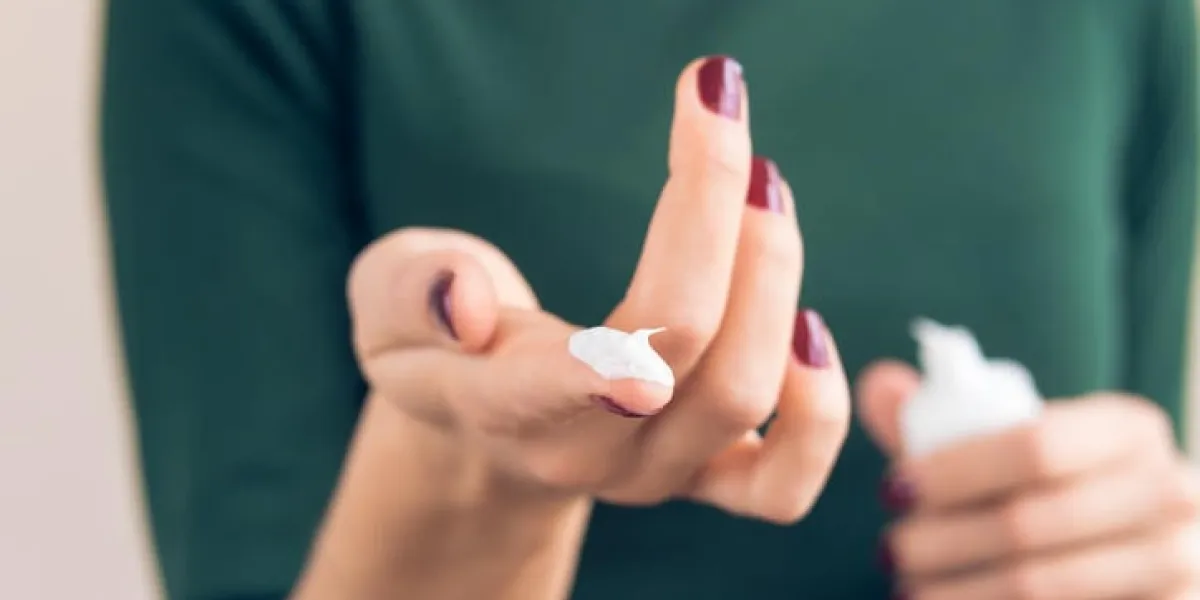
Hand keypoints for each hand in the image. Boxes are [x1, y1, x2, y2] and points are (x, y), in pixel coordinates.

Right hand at [346, 56, 851, 522]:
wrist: (482, 429)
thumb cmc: (434, 348)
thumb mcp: (386, 305)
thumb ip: (410, 294)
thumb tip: (464, 297)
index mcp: (498, 407)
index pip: (553, 381)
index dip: (610, 336)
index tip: (663, 261)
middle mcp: (587, 454)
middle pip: (682, 351)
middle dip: (718, 219)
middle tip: (718, 117)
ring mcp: (655, 474)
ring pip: (744, 393)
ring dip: (773, 274)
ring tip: (762, 184)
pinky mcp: (707, 481)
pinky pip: (784, 484)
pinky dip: (817, 407)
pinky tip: (807, 323)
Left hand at [858, 362, 1199, 599]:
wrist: (1130, 552)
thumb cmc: (1050, 488)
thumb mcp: (1011, 446)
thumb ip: (944, 415)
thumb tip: (879, 384)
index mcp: (1130, 429)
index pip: (1035, 447)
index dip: (953, 471)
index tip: (890, 490)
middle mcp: (1172, 491)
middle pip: (1027, 523)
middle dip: (939, 540)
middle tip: (889, 550)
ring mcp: (1181, 562)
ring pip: (1039, 586)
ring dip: (955, 591)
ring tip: (905, 589)